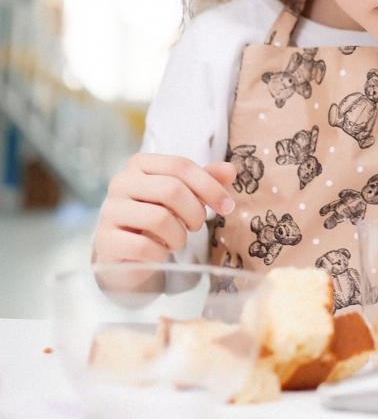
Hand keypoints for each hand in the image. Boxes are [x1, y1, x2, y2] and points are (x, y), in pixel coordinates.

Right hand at [93, 154, 236, 266]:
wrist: (126, 254)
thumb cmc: (157, 218)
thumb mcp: (183, 196)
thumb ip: (206, 181)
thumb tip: (230, 170)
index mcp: (140, 164)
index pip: (181, 165)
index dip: (210, 186)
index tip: (227, 207)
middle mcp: (121, 182)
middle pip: (172, 190)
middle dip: (195, 213)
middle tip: (196, 226)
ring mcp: (110, 211)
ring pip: (159, 219)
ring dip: (178, 236)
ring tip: (176, 240)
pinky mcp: (105, 240)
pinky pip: (143, 247)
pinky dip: (160, 253)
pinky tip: (159, 252)